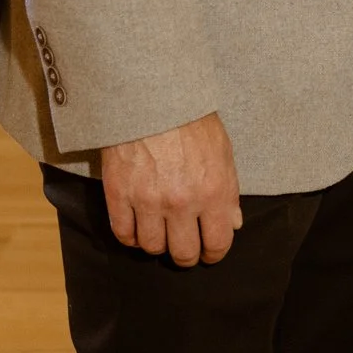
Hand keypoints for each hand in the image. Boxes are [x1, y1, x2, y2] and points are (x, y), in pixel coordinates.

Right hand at [98, 112, 241, 266]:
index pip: (218, 243)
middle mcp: (182, 202)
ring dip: (158, 244)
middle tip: (185, 247)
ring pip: (152, 247)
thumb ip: (229, 192)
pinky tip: (138, 227)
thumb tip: (233, 224)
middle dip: (187, 255)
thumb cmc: (192, 120)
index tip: (209, 252)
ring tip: (161, 232)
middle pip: (183, 254)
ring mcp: (148, 201)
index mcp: (213, 191)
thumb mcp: (223, 151)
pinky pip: (123, 233)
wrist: (152, 97)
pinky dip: (131, 236)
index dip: (214, 253)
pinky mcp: (119, 194)